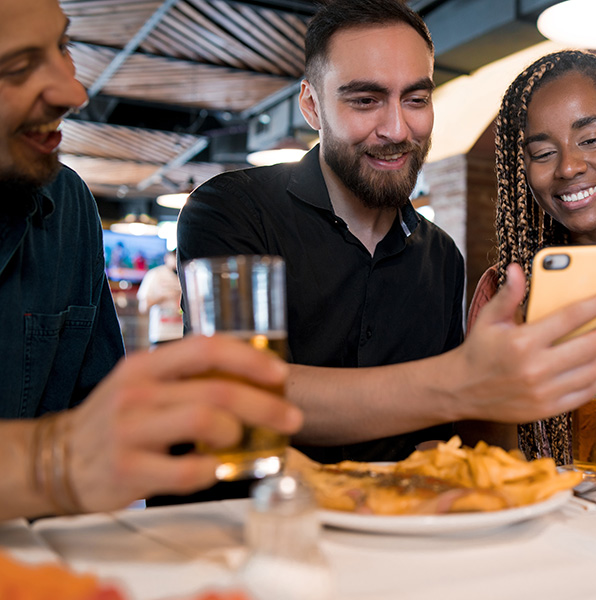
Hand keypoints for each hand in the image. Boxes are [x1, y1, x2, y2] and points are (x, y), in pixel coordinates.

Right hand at [63, 335, 302, 511]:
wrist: (55, 459)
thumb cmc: (115, 419)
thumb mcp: (143, 383)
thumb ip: (187, 376)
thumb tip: (252, 378)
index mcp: (146, 365)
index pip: (206, 348)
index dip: (249, 359)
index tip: (280, 375)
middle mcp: (137, 392)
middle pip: (217, 390)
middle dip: (265, 404)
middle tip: (291, 418)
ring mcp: (130, 431)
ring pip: (204, 422)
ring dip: (238, 433)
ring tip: (242, 441)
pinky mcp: (128, 470)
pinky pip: (187, 470)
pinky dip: (213, 470)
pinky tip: (217, 469)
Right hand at [452, 263, 595, 422]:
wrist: (461, 390)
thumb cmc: (479, 350)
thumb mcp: (489, 319)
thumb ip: (508, 294)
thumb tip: (517, 269)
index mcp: (523, 342)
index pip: (572, 316)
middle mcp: (536, 369)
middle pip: (590, 345)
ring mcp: (544, 392)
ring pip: (593, 370)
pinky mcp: (547, 410)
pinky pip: (586, 393)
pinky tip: (593, 366)